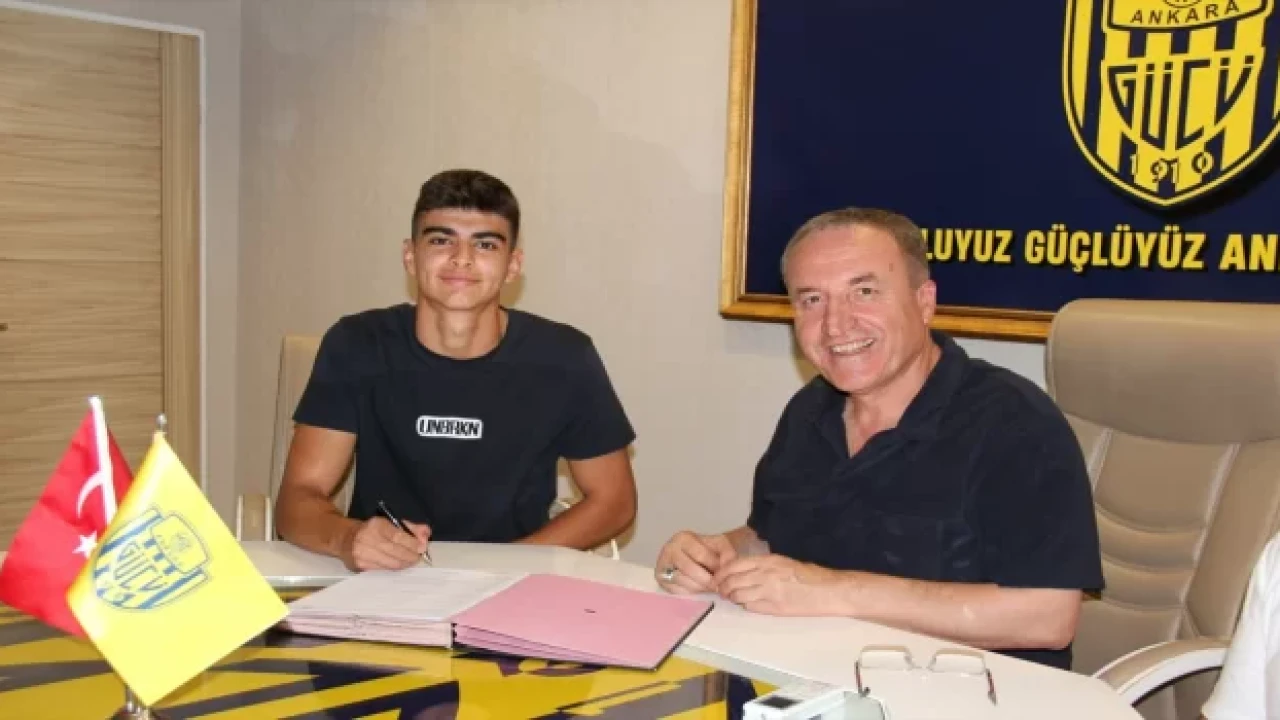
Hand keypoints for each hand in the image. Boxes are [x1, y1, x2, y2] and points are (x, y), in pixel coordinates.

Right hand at [340, 517, 430, 570]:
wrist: (344, 538)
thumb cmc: (372, 530)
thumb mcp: (390, 523)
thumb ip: (411, 528)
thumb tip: (426, 534)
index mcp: (376, 525)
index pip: (398, 536)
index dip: (412, 544)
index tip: (422, 548)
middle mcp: (367, 539)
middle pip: (396, 552)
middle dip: (411, 556)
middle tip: (418, 557)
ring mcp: (362, 554)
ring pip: (391, 564)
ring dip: (404, 564)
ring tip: (409, 561)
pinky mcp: (360, 566)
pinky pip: (383, 570)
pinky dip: (393, 568)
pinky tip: (397, 565)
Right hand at [655, 531, 737, 593]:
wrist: (691, 556)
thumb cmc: (706, 550)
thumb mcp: (719, 545)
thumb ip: (727, 552)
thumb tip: (728, 566)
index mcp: (683, 538)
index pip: (701, 555)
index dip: (715, 566)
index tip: (724, 573)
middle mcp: (669, 549)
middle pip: (690, 569)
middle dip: (707, 580)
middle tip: (718, 586)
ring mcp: (662, 565)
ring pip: (683, 581)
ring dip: (700, 587)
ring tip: (709, 587)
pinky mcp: (661, 579)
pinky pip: (677, 590)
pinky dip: (690, 592)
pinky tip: (698, 589)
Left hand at [713, 554, 838, 615]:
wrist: (829, 591)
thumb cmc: (810, 575)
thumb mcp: (784, 562)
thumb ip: (762, 566)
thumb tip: (743, 572)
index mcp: (767, 561)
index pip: (734, 565)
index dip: (722, 573)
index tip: (718, 578)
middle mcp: (765, 575)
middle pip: (732, 581)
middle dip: (724, 588)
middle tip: (723, 591)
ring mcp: (768, 592)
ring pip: (738, 596)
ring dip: (733, 598)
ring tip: (736, 598)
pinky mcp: (774, 608)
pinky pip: (751, 607)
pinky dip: (746, 606)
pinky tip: (750, 605)